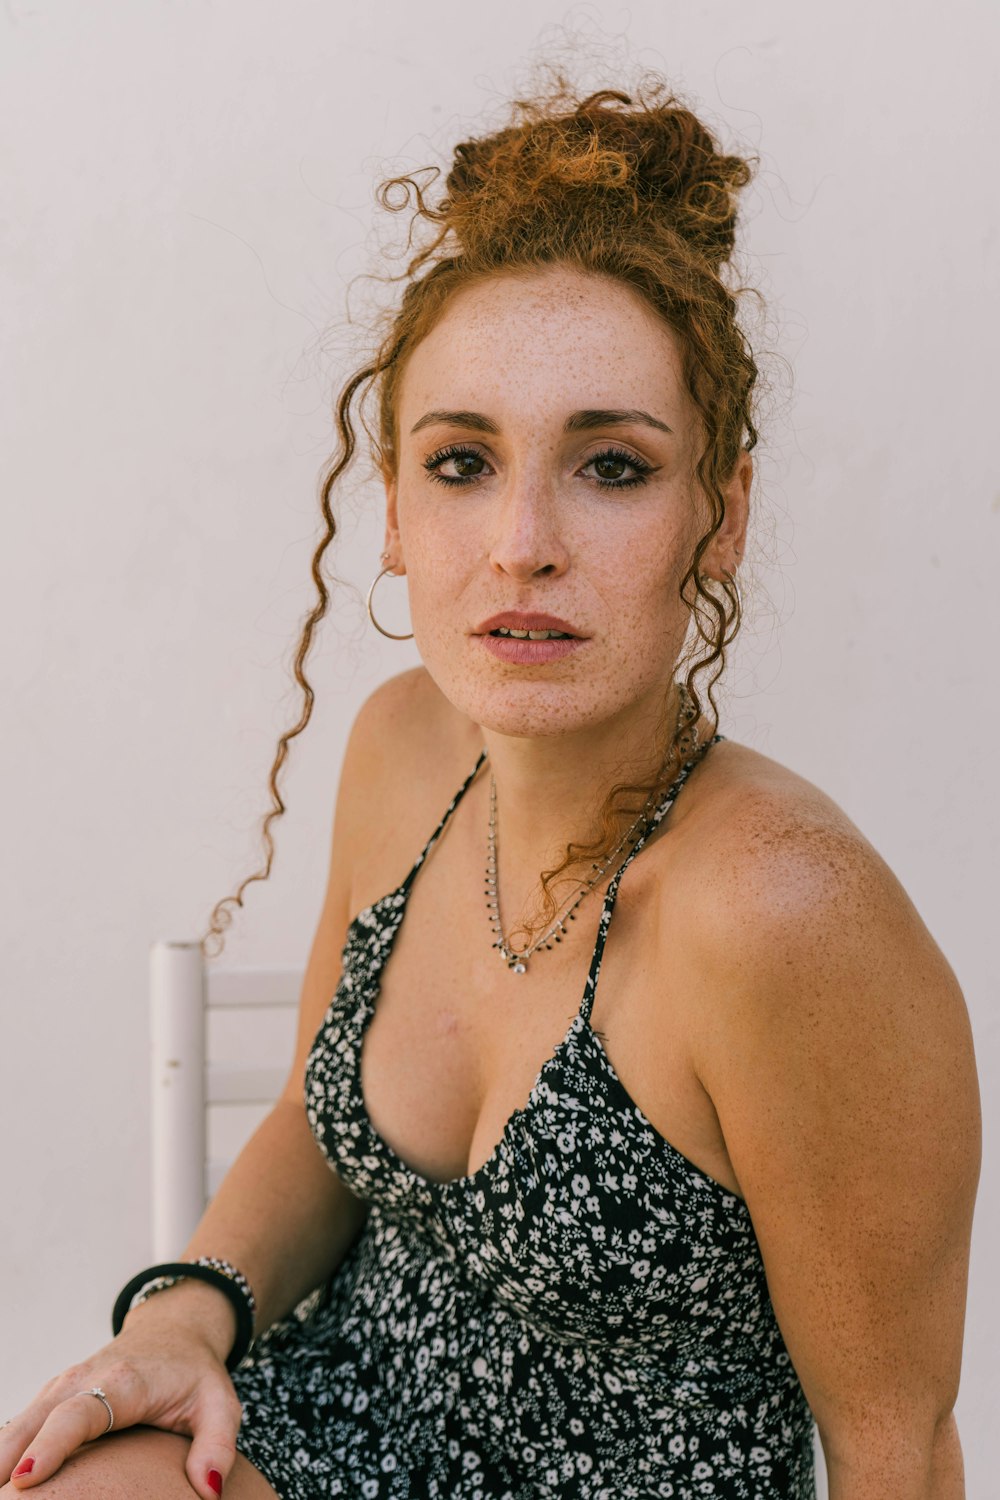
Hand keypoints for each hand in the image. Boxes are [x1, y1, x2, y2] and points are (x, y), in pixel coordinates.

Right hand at [1, 1293, 243, 1496]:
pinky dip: (4, 1453)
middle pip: (32, 1422)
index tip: (25, 1480)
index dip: (50, 1447)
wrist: (176, 1330)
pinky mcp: (52, 1397)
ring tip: (0, 1495)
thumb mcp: (221, 1403)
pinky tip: (2, 1483)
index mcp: (123, 1382)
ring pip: (17, 1424)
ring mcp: (62, 1387)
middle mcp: (83, 1380)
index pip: (77, 1415)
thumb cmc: (196, 1373)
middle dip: (6, 1460)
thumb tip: (210, 1491)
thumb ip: (218, 1444)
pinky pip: (19, 1427)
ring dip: (0, 1459)